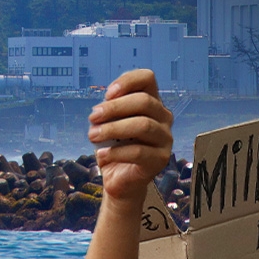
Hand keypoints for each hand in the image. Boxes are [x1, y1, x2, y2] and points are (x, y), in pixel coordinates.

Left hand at [88, 69, 173, 203]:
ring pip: (142, 125)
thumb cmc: (116, 148)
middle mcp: (163, 118)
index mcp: (152, 103)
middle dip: (114, 107)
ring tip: (92, 136)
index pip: (147, 79)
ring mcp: (165, 139)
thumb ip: (110, 111)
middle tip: (93, 117)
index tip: (107, 94)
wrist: (120, 180)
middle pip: (144, 101)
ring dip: (112, 129)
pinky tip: (101, 155)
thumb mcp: (110, 124)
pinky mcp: (160, 159)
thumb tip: (102, 107)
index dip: (127, 81)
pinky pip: (138, 152)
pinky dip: (115, 152)